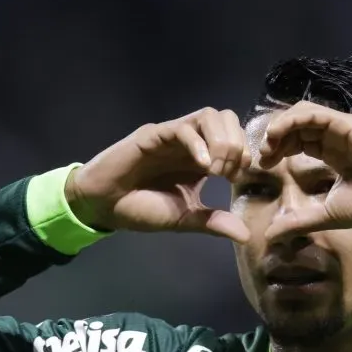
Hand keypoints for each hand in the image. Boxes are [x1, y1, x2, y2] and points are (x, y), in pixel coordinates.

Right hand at [65, 108, 251, 241]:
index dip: (243, 154)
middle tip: (226, 174)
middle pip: (227, 118)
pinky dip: (198, 144)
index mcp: (202, 158)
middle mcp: (190, 142)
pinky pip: (182, 128)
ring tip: (215, 169)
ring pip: (208, 115)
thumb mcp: (184, 220)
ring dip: (221, 140)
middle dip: (236, 145)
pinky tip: (203, 166)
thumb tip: (246, 236)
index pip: (235, 136)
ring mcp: (172, 136)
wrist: (105, 206)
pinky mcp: (153, 135)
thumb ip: (213, 223)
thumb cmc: (142, 209)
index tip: (236, 178)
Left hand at [259, 101, 351, 238]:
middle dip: (275, 138)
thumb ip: (299, 221)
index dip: (279, 148)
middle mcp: (336, 137)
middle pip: (297, 126)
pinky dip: (291, 120)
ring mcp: (342, 128)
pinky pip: (313, 113)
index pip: (300, 140)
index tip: (264, 165)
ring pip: (302, 114)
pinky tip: (278, 135)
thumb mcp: (327, 215)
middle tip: (263, 156)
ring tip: (268, 145)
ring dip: (280, 126)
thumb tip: (271, 235)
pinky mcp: (347, 124)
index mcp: (334, 153)